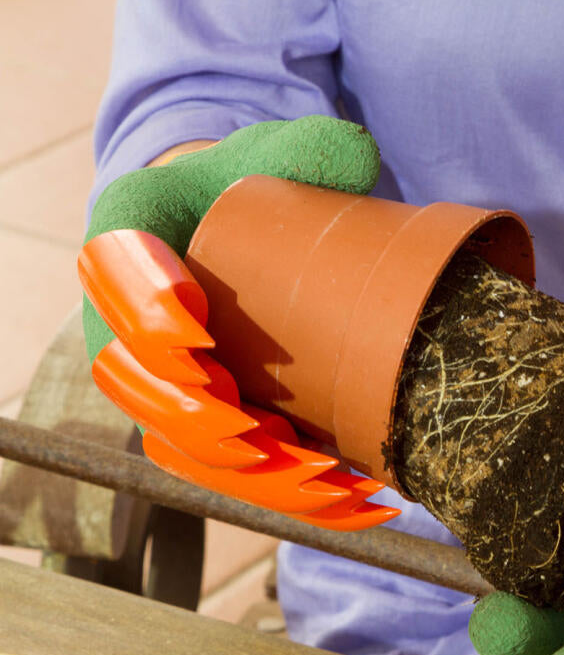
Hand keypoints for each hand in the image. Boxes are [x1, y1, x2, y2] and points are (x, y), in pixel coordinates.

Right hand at [79, 117, 397, 529]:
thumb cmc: (252, 184)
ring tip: (329, 481)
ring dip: (247, 474)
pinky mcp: (196, 422)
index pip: (113, 272)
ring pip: (176, 444)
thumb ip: (314, 151)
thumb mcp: (278, 155)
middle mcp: (121, 317)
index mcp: (127, 236)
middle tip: (267, 433)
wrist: (234, 226)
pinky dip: (276, 497)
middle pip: (136, 381)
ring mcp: (155, 379)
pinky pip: (217, 475)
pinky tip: (347, 503)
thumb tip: (358, 159)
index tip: (199, 331)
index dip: (146, 308)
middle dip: (199, 416)